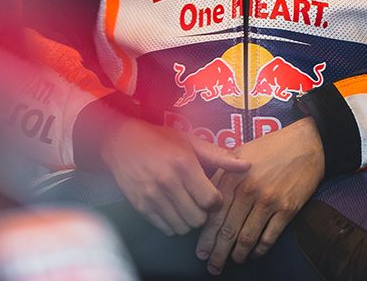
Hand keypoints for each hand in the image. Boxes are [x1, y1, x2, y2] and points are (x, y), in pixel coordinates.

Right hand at [99, 118, 251, 236]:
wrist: (120, 140)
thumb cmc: (158, 139)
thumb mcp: (190, 141)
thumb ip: (219, 156)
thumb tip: (247, 165)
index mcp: (183, 165)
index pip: (211, 201)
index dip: (216, 201)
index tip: (212, 194)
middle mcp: (167, 182)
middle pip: (199, 218)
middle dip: (204, 213)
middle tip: (199, 201)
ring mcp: (152, 196)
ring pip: (183, 227)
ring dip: (189, 220)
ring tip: (186, 205)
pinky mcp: (141, 206)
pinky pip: (166, 228)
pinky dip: (173, 224)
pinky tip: (172, 209)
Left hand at [195, 117, 324, 273]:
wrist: (305, 144)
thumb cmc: (271, 148)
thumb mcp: (239, 153)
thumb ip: (222, 173)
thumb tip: (205, 194)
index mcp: (233, 176)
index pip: (214, 213)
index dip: (206, 236)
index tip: (200, 250)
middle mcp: (249, 190)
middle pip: (228, 229)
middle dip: (218, 251)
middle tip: (212, 265)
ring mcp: (269, 201)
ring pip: (247, 237)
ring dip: (238, 255)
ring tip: (232, 262)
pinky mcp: (287, 209)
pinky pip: (270, 237)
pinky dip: (260, 250)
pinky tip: (254, 254)